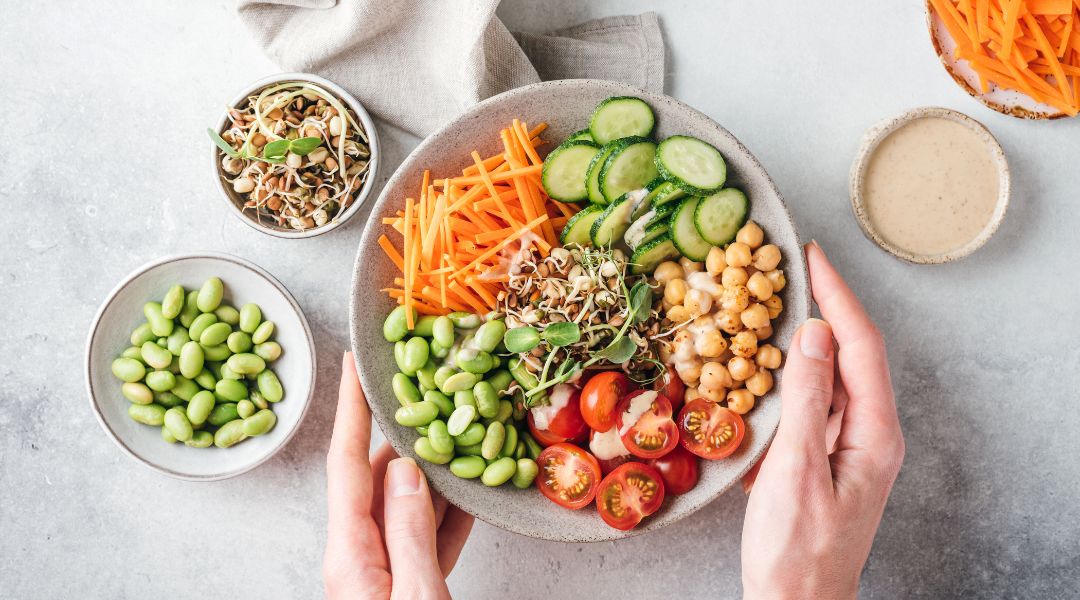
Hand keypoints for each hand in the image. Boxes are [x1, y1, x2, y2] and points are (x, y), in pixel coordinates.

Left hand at [323, 352, 473, 598]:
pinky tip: (474, 491)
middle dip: (408, 434)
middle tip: (434, 392)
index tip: (352, 365)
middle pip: (379, 478)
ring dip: (436, 471)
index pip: (345, 464)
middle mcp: (360, 558)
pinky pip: (428, 537)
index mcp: (350, 556)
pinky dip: (451, 513)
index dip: (351, 408)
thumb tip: (408, 470)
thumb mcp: (415, 595)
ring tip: (463, 431)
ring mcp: (384, 572)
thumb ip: (410, 533)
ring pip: (408, 505)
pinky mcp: (409, 587)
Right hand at [741, 242, 904, 598]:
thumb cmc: (796, 551)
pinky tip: (762, 366)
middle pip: (850, 354)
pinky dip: (787, 376)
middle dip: (822, 307)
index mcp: (873, 434)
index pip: (861, 346)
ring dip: (802, 340)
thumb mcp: (795, 471)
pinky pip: (810, 403)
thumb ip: (805, 400)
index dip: (837, 296)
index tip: (812, 257)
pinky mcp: (822, 458)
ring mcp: (846, 446)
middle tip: (789, 269)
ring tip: (772, 304)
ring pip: (828, 377)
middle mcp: (867, 434)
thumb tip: (810, 334)